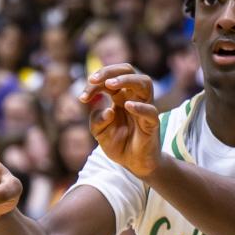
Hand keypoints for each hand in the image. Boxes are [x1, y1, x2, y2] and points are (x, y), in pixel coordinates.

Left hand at [80, 64, 161, 178]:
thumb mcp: (99, 131)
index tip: (82, 98)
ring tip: (110, 84)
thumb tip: (108, 111)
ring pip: (144, 83)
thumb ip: (96, 120)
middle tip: (93, 79)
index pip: (109, 79)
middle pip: (129, 70)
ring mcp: (145, 108)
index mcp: (120, 96)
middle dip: (110, 71)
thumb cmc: (118, 143)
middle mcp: (134, 97)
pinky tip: (127, 106)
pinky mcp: (152, 124)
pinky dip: (140, 107)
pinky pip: (151, 111)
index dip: (94, 84)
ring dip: (126, 80)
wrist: (133, 163)